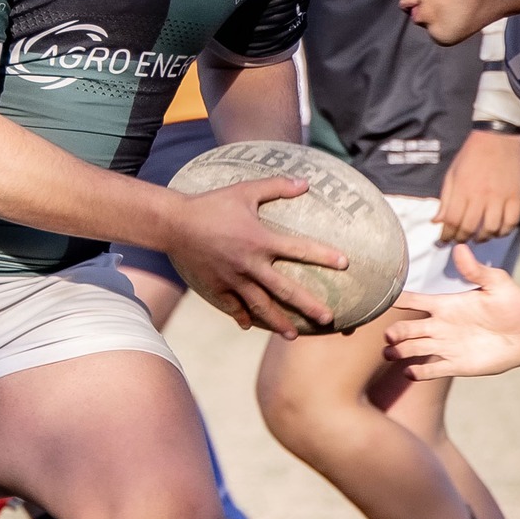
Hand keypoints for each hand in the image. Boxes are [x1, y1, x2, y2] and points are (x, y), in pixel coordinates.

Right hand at [161, 176, 346, 336]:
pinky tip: (250, 325)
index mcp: (260, 240)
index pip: (299, 249)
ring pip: (260, 306)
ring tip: (293, 336)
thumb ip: (276, 186)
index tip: (345, 263)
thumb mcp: (245, 190)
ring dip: (278, 322)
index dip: (323, 256)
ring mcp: (232, 279)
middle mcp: (250, 264)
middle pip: (285, 290)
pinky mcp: (216, 288)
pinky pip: (232, 307)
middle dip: (308, 305)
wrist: (174, 224)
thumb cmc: (212, 204)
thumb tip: (306, 183)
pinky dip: (242, 317)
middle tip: (328, 318)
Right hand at [384, 246, 519, 377]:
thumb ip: (476, 270)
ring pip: (415, 349)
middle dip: (396, 332)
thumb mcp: (497, 282)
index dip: (397, 300)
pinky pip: (433, 369)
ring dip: (401, 352)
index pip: (414, 301)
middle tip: (389, 335)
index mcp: (446, 304)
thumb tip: (460, 248)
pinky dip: (420, 372)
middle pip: (408, 329)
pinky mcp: (457, 364)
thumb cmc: (514, 304)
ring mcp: (447, 346)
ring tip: (391, 354)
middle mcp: (441, 325)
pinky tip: (410, 373)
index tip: (378, 299)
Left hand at [435, 129, 519, 242]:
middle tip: (459, 241)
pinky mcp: (516, 197)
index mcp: (462, 189)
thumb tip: (437, 221)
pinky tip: (496, 231)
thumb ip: (445, 199)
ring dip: (483, 238)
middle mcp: (480, 196)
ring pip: (491, 228)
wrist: (497, 137)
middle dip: (462, 239)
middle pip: (470, 227)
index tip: (443, 241)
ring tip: (478, 237)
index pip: (452, 220)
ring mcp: (500, 197)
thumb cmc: (472, 154)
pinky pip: (511, 222)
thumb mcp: (452, 173)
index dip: (446, 235)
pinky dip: (504, 231)